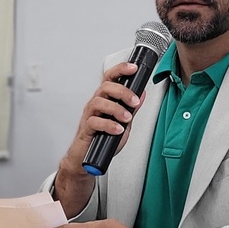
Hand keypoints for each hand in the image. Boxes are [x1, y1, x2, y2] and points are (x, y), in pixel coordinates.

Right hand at [54, 62, 143, 216]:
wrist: (88, 159)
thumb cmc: (103, 139)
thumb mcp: (123, 122)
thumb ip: (131, 109)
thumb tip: (142, 94)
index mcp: (105, 99)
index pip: (111, 78)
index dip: (121, 70)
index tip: (133, 68)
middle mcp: (96, 104)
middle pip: (106, 87)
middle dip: (122, 92)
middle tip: (134, 102)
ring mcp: (90, 115)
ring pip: (99, 102)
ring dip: (116, 109)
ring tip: (126, 118)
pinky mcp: (86, 129)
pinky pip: (94, 122)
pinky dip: (108, 125)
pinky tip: (117, 129)